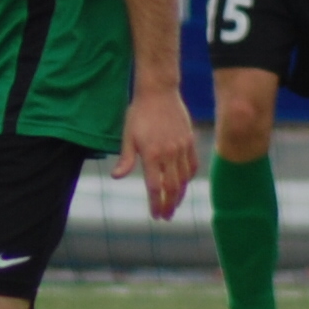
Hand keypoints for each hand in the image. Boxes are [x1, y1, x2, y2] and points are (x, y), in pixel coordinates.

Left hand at [111, 87, 197, 220]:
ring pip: (184, 179)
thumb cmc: (139, 113)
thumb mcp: (128, 135)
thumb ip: (125, 159)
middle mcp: (169, 154)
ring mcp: (181, 148)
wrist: (158, 92)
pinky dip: (189, 178)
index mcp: (151, 154)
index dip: (155, 203)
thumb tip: (116, 177)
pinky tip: (184, 184)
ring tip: (174, 204)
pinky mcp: (189, 141)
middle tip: (166, 216)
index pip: (154, 187)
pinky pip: (192, 165)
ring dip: (180, 195)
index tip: (155, 215)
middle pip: (172, 187)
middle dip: (169, 205)